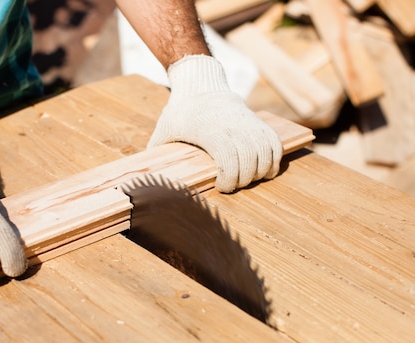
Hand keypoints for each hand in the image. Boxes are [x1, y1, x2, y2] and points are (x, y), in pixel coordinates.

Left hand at [149, 55, 282, 192]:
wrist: (201, 84)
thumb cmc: (180, 111)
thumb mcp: (164, 130)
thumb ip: (156, 152)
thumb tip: (140, 176)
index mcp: (210, 131)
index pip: (229, 162)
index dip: (229, 180)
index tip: (221, 186)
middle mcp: (233, 126)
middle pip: (250, 162)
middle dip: (244, 180)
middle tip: (233, 185)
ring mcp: (248, 123)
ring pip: (266, 154)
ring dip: (260, 173)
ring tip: (249, 179)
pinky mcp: (258, 122)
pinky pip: (274, 144)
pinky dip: (274, 160)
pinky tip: (265, 170)